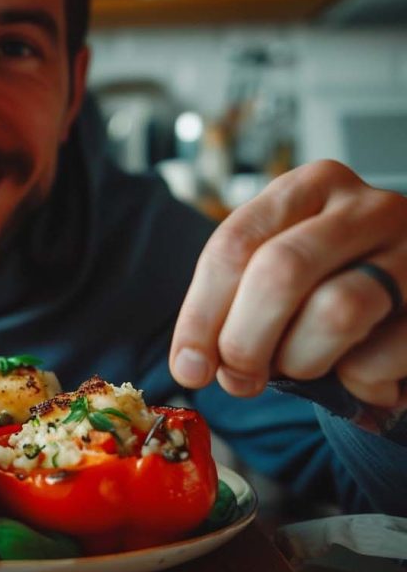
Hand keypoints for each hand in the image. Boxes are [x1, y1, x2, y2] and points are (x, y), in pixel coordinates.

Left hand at [169, 160, 406, 407]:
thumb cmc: (333, 289)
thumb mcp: (279, 276)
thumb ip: (233, 307)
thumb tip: (192, 367)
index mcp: (309, 188)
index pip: (234, 245)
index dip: (201, 315)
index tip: (189, 367)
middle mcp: (366, 207)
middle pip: (280, 272)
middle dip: (245, 340)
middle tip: (239, 379)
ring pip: (337, 311)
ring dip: (301, 360)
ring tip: (304, 368)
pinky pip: (381, 356)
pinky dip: (358, 383)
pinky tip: (360, 376)